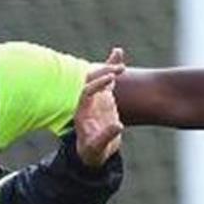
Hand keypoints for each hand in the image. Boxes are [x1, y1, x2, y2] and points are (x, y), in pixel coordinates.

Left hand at [75, 47, 126, 167]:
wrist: (94, 152)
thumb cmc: (93, 151)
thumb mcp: (98, 147)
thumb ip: (106, 136)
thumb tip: (118, 125)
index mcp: (81, 111)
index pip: (86, 92)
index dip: (97, 84)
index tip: (111, 79)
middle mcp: (86, 101)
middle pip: (91, 81)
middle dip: (103, 74)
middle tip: (119, 70)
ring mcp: (95, 98)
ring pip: (99, 77)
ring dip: (109, 68)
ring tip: (122, 63)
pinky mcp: (104, 97)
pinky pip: (108, 79)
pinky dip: (112, 66)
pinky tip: (117, 52)